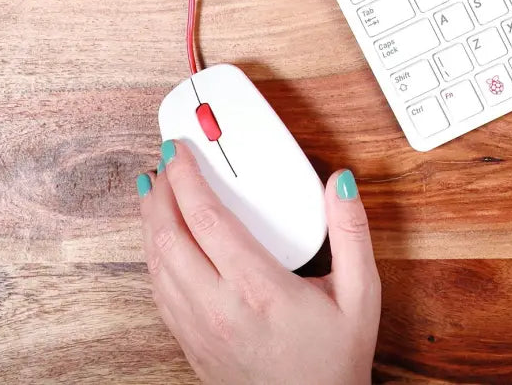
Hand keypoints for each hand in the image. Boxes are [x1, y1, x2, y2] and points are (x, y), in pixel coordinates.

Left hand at [138, 142, 379, 384]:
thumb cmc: (334, 360)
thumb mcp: (361, 295)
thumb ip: (352, 233)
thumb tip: (340, 183)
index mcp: (259, 290)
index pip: (208, 220)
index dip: (188, 179)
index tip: (181, 151)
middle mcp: (219, 309)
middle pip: (169, 238)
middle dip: (160, 193)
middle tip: (164, 163)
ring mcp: (198, 329)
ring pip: (156, 266)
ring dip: (150, 223)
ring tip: (155, 192)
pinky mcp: (190, 344)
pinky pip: (159, 291)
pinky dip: (154, 257)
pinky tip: (161, 241)